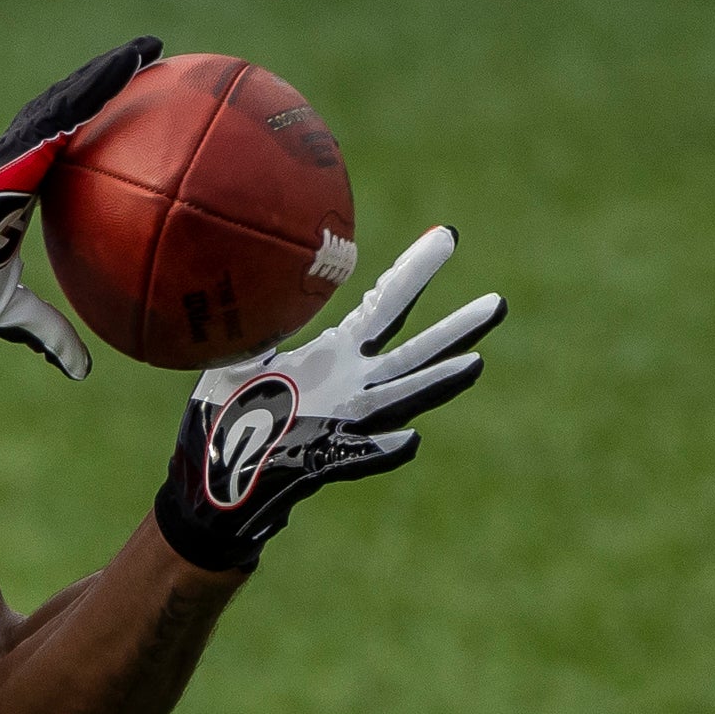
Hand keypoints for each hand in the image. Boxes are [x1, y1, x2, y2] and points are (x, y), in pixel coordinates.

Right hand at [0, 36, 161, 378]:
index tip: (119, 128)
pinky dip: (105, 80)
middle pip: (68, 113)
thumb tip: (82, 370)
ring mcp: (19, 145)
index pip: (59, 156)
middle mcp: (18, 158)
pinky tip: (137, 59)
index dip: (87, 139)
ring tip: (149, 50)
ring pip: (72, 98)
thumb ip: (47, 332)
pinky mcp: (23, 141)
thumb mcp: (9, 311)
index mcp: (16, 190)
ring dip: (111, 72)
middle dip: (102, 90)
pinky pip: (74, 105)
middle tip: (144, 70)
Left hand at [153, 226, 504, 573]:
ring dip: (436, 384)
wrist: (217, 476)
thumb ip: (262, 319)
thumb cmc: (228, 411)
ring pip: (399, 400)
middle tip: (498, 303)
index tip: (446, 237)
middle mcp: (353, 386)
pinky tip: (410, 438)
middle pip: (414, 351)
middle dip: (456, 329)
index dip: (414, 272)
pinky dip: (383, 449)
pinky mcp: (324, 460)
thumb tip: (254, 268)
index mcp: (338, 355)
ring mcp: (344, 424)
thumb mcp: (243, 352)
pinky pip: (359, 456)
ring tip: (474, 364)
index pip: (387, 305)